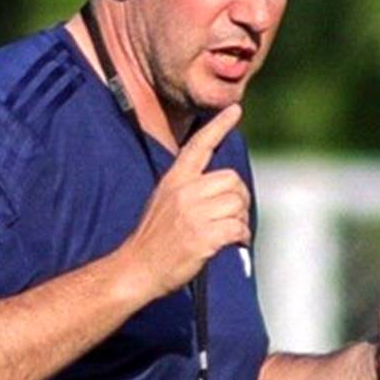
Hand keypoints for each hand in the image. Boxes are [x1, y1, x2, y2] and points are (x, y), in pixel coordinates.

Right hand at [121, 104, 249, 298]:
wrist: (136, 269)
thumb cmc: (153, 240)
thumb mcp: (163, 201)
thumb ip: (188, 189)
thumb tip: (220, 189)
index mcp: (174, 180)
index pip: (198, 146)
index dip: (219, 126)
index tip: (234, 110)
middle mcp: (184, 192)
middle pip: (231, 179)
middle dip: (239, 198)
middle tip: (233, 215)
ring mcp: (193, 214)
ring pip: (237, 205)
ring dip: (241, 221)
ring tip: (231, 233)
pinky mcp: (203, 236)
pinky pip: (237, 228)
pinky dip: (242, 237)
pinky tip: (235, 244)